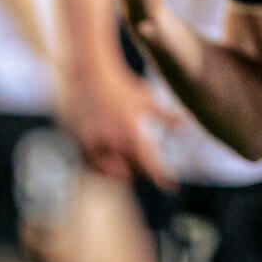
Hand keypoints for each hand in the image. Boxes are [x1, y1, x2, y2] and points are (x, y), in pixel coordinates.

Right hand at [60, 60, 177, 187]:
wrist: (90, 75)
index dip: (162, 178)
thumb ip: (165, 117)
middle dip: (144, 174)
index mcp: (131, 132)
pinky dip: (102, 170)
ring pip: (110, 173)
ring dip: (122, 175)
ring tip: (132, 174)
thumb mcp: (147, 100)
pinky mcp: (78, 142)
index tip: (171, 186)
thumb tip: (184, 126)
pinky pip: (91, 166)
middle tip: (153, 175)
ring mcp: (93, 143)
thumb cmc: (122, 86)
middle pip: (132, 171)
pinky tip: (111, 167)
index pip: (149, 165)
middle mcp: (112, 141)